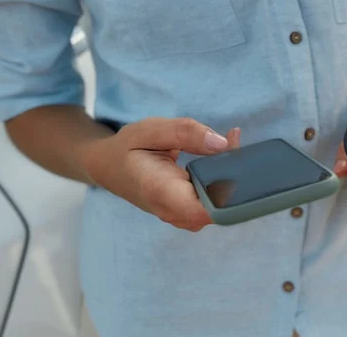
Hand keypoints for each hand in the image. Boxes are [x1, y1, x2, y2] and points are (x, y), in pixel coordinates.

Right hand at [79, 117, 240, 231]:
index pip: (204, 209)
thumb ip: (187, 132)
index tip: (237, 162)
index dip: (229, 193)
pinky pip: (215, 205)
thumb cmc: (129, 148)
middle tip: (234, 140)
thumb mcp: (152, 130)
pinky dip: (225, 182)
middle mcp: (173, 211)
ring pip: (220, 208)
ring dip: (232, 178)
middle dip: (236, 177)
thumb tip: (223, 144)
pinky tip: (224, 157)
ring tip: (229, 143)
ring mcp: (181, 218)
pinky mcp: (189, 215)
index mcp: (160, 191)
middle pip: (219, 208)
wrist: (110, 169)